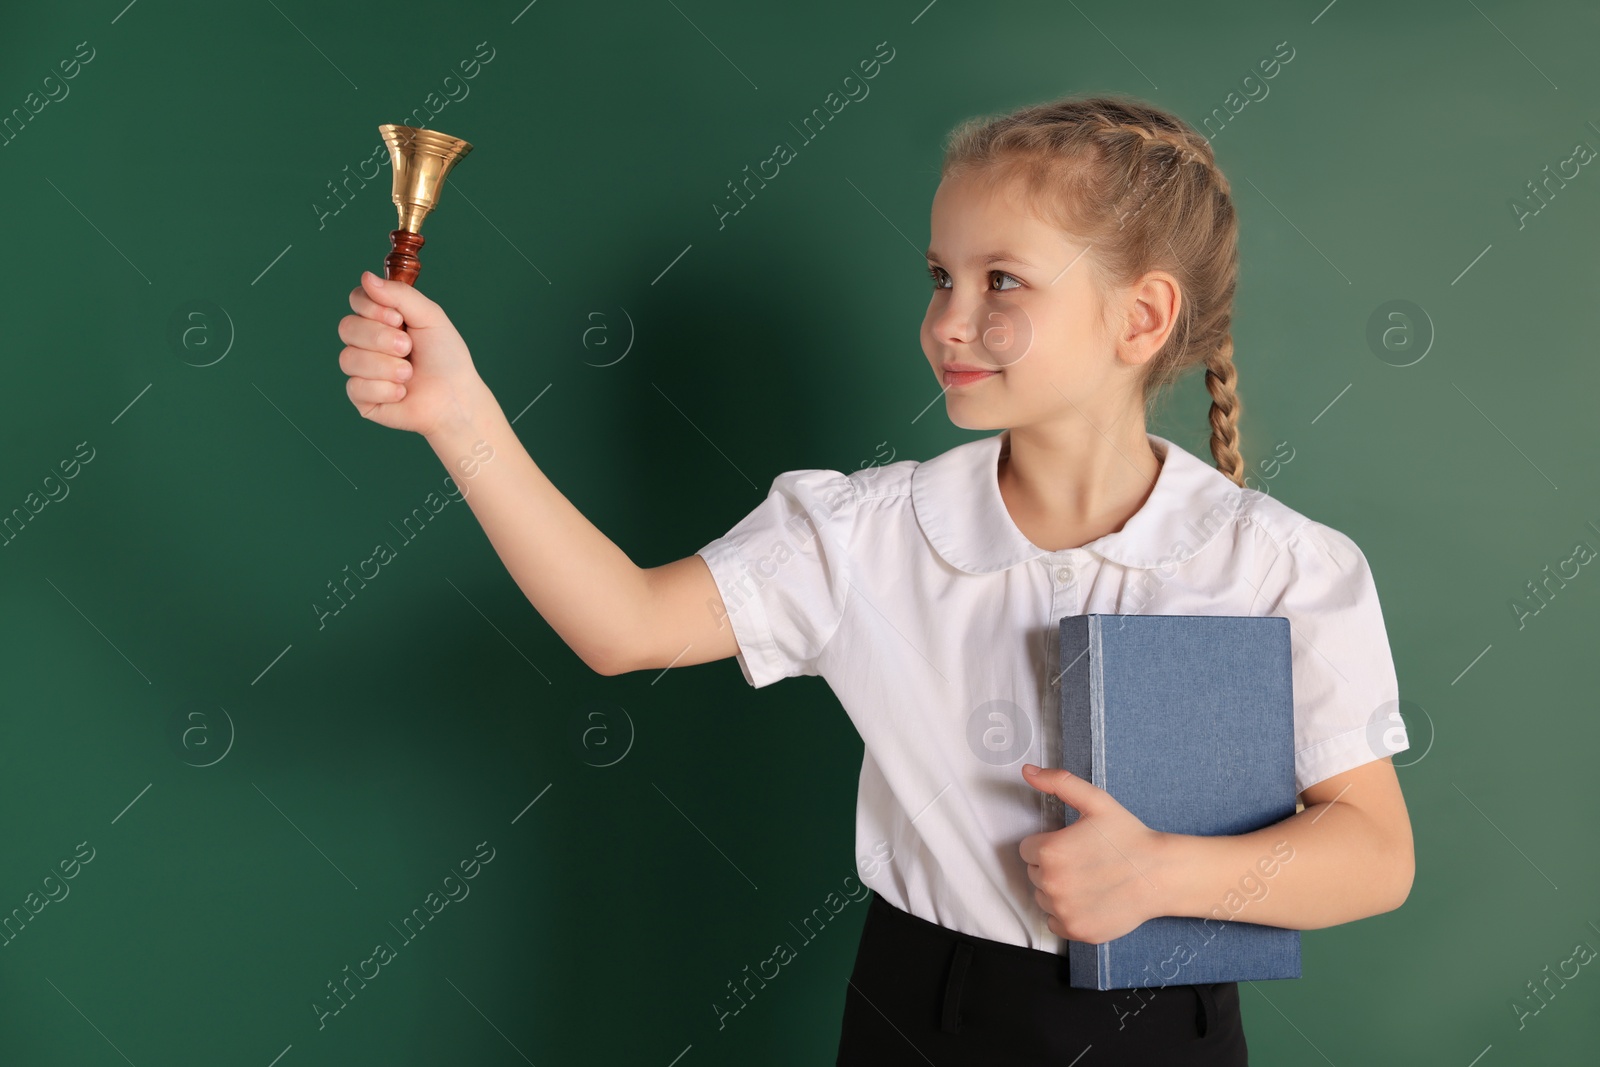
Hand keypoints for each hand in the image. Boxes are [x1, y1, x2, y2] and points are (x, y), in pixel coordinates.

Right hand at [338, 270, 491, 437]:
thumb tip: (366, 276)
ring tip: (409, 373)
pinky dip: (385, 389)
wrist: (456, 398)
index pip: (357, 300)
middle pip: (347, 327)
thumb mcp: (429, 317)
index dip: (372, 308)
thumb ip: (400, 294)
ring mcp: (362, 370)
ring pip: (348, 358)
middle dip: (381, 338)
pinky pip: (355, 387)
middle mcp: (367, 342)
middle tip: (408, 348)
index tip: (399, 319)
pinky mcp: (362, 397)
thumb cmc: (446, 358)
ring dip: (385, 366)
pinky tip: (402, 392)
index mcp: (382, 319)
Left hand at [1018, 764, 1171, 944]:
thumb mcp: (1095, 801)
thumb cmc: (1129, 837)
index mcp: (1049, 852)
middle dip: (1053, 866)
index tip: (1072, 845)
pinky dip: (1067, 913)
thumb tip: (1028, 771)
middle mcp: (1051, 884)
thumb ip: (1058, 783)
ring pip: (1043, 898)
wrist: (1160, 874)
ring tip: (1089, 880)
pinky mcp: (1076, 931)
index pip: (1028, 849)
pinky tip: (1090, 899)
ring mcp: (1063, 911)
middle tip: (1084, 861)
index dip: (1049, 844)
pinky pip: (1055, 922)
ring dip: (1058, 890)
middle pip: (1034, 873)